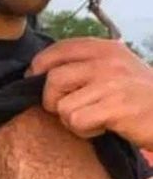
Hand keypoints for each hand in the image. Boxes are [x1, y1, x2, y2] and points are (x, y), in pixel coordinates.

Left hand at [27, 37, 152, 147]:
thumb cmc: (141, 94)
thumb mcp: (117, 66)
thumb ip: (86, 64)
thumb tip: (43, 71)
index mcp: (104, 47)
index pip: (57, 50)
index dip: (39, 68)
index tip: (37, 81)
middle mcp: (106, 61)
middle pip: (52, 80)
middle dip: (52, 101)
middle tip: (67, 110)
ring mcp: (111, 83)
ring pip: (62, 106)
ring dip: (72, 120)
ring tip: (93, 119)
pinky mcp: (116, 107)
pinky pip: (77, 122)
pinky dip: (85, 131)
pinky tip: (102, 128)